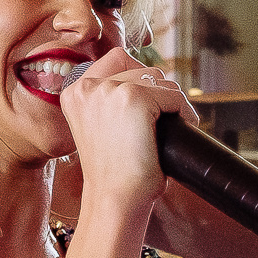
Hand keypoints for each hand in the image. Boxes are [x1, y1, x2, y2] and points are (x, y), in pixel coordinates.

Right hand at [59, 49, 197, 218]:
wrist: (114, 199)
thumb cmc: (113, 172)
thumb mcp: (100, 126)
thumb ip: (110, 99)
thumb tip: (150, 75)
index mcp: (74, 92)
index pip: (116, 58)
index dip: (138, 76)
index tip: (147, 102)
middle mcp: (87, 87)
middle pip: (142, 68)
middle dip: (158, 92)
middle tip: (160, 122)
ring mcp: (109, 90)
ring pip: (159, 79)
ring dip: (170, 102)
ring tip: (167, 128)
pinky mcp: (134, 97)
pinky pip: (173, 95)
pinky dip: (183, 111)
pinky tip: (179, 129)